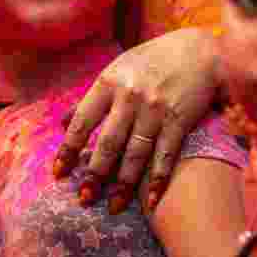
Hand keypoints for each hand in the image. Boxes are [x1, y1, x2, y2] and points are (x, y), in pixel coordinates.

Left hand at [52, 28, 218, 213]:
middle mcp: (130, 96)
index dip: (69, 149)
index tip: (58, 173)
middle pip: (108, 143)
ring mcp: (155, 109)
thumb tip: (62, 122)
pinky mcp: (179, 119)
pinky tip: (150, 200)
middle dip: (94, 174)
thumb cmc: (151, 61)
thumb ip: (91, 98)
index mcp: (108, 82)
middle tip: (84, 199)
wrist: (198, 50)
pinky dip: (158, 179)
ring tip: (113, 207)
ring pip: (135, 153)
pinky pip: (165, 154)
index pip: (82, 121)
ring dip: (123, 184)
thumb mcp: (116, 70)